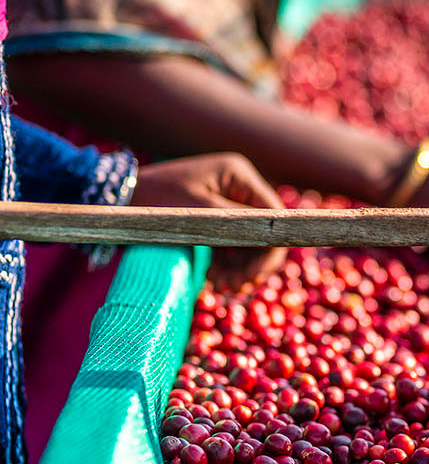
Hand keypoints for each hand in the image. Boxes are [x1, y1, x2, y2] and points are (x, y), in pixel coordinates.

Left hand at [132, 153, 286, 286]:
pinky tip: (214, 280)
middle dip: (253, 264)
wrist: (120, 199)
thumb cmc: (156, 200)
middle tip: (232, 289)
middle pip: (263, 232)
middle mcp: (239, 187)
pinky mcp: (218, 219)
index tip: (253, 278)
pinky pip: (233, 246)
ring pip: (250, 243)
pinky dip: (228, 265)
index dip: (270, 250)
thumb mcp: (199, 213)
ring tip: (219, 288)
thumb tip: (273, 240)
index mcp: (239, 175)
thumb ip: (238, 224)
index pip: (273, 216)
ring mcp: (229, 203)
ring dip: (240, 269)